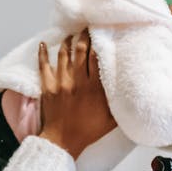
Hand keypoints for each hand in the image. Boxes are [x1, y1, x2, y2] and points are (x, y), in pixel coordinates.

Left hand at [37, 30, 116, 158]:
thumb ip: (118, 101)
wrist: (63, 142)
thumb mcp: (111, 119)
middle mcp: (78, 82)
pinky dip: (43, 54)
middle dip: (85, 37)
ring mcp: (61, 83)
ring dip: (68, 42)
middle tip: (87, 28)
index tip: (102, 33)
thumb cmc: (88, 131)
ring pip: (64, 55)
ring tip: (72, 34)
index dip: (99, 43)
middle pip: (81, 51)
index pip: (97, 57)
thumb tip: (129, 89)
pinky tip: (43, 44)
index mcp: (95, 88)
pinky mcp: (47, 88)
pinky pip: (44, 66)